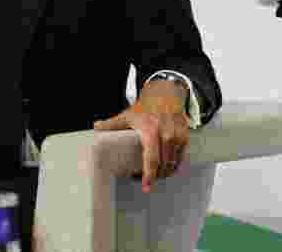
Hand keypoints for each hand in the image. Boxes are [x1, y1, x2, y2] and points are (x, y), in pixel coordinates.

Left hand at [93, 78, 190, 192]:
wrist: (167, 94)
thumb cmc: (147, 108)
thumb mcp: (128, 115)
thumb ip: (112, 124)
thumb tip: (96, 127)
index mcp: (150, 130)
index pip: (151, 158)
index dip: (149, 175)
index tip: (146, 186)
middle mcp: (166, 134)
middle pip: (162, 165)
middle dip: (154, 177)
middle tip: (145, 182)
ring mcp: (177, 136)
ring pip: (172, 164)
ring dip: (164, 173)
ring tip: (155, 176)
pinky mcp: (185, 137)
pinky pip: (180, 158)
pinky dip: (173, 166)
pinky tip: (166, 169)